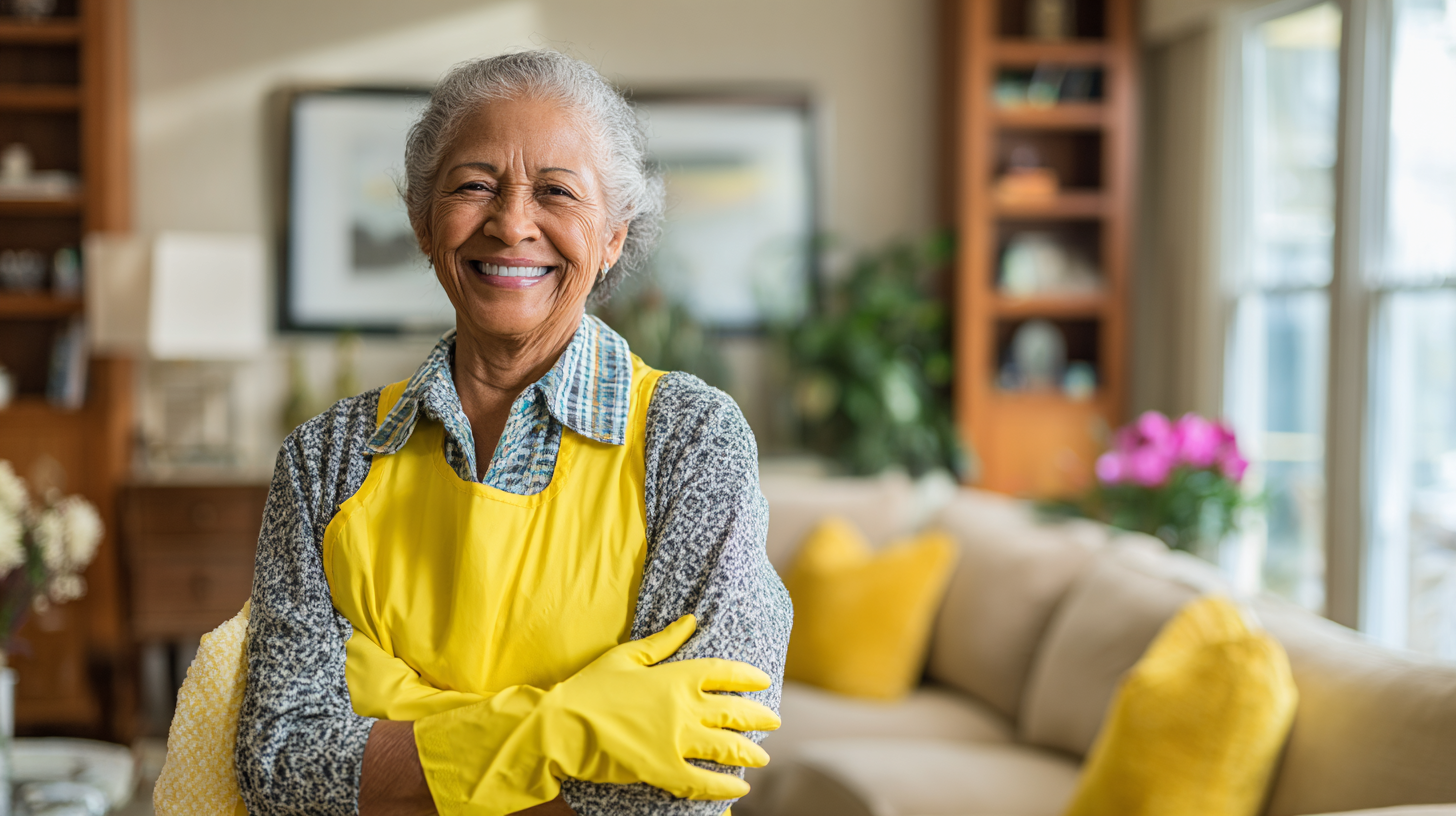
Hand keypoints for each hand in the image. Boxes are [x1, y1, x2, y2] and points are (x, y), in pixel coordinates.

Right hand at [414, 615, 779, 813]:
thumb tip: (691, 621)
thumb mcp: (627, 656)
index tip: (763, 680)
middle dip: (759, 717)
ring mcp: (677, 740)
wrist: (562, 725)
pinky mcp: (665, 769)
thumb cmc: (590, 687)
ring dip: (749, 753)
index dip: (748, 676)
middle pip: (735, 711)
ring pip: (727, 747)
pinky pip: (704, 781)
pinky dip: (725, 787)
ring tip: (762, 757)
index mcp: (676, 676)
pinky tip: (739, 789)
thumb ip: (664, 641)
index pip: (724, 672)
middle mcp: (684, 707)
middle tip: (774, 721)